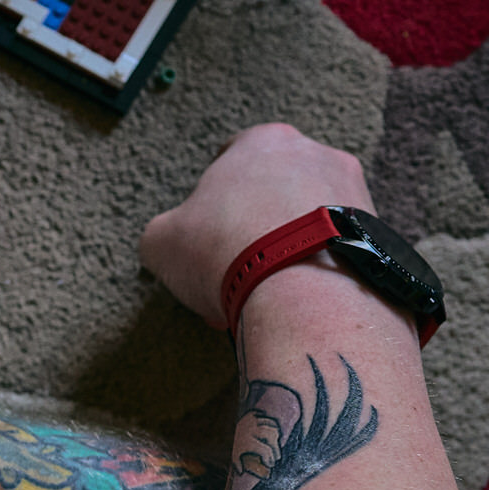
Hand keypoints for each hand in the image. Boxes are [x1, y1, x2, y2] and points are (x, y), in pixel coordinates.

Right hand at [139, 124, 375, 327]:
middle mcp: (317, 152)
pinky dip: (318, 266)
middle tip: (236, 261)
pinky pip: (338, 245)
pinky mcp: (378, 232)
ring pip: (312, 215)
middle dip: (258, 218)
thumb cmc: (225, 251)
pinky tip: (297, 297)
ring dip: (290, 243)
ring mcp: (355, 190)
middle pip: (278, 183)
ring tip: (268, 287)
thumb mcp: (161, 241)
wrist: (302, 292)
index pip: (234, 154)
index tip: (206, 229)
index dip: (214, 194)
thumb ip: (164, 231)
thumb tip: (172, 240)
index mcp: (264, 141)